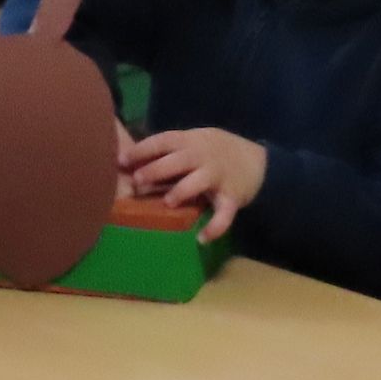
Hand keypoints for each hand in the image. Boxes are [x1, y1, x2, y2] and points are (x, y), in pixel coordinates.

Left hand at [126, 127, 267, 241]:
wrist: (259, 163)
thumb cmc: (215, 153)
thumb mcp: (194, 143)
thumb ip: (169, 150)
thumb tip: (130, 161)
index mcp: (191, 141)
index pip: (164, 141)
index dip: (143, 150)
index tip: (121, 160)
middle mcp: (204, 156)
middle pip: (179, 160)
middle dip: (157, 169)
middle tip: (137, 181)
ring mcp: (219, 176)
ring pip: (200, 182)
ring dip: (183, 191)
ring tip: (169, 202)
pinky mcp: (232, 197)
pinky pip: (225, 213)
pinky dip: (215, 227)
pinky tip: (201, 239)